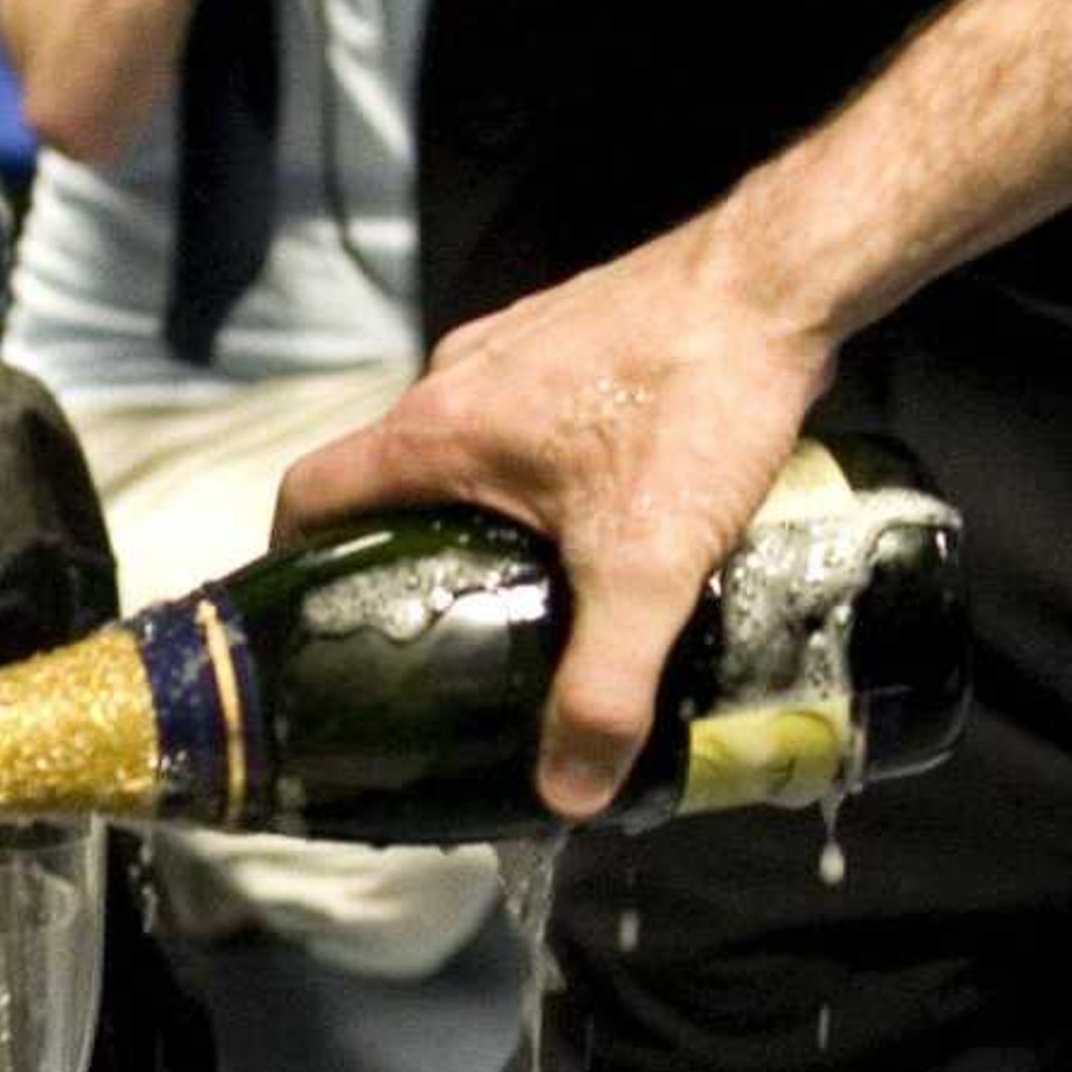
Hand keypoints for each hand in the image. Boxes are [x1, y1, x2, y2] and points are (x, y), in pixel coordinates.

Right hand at [272, 205, 835, 820]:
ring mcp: (509, 345)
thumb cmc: (697, 400)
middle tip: (435, 616)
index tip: (311, 615)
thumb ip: (604, 684)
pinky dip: (530, 457)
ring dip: (468, 501)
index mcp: (431, 435)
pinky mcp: (569, 328)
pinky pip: (518, 405)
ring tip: (525, 566)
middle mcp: (450, 380)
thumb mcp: (648, 564)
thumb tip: (567, 793)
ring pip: (454, 440)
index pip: (306, 496)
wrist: (780, 278)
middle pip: (380, 475)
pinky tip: (601, 492)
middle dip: (394, 546)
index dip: (290, 559)